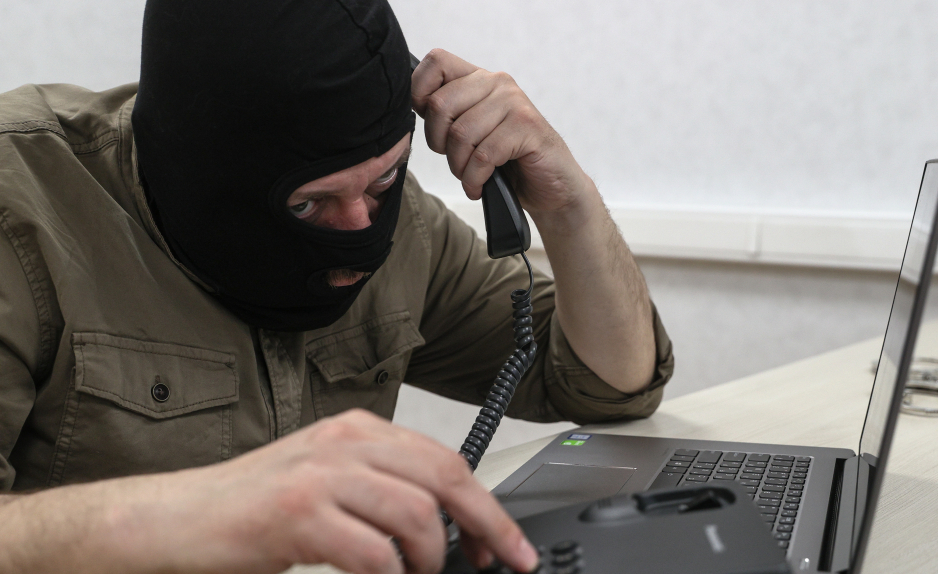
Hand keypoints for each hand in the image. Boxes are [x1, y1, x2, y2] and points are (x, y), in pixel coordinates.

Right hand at [112, 410, 537, 573]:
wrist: (177, 519)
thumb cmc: (253, 508)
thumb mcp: (328, 483)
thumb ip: (383, 492)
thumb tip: (447, 529)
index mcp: (357, 430)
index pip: (445, 460)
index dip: (487, 506)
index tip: (508, 545)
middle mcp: (344, 442)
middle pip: (444, 478)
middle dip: (485, 527)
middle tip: (497, 564)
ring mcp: (320, 475)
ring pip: (416, 514)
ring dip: (430, 560)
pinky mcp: (296, 514)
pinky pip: (371, 553)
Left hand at [411, 49, 594, 215]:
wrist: (553, 186)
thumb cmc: (508, 161)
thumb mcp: (473, 132)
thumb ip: (449, 115)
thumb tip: (411, 107)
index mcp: (480, 79)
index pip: (436, 62)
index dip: (419, 93)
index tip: (433, 125)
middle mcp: (497, 83)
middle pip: (440, 105)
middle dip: (439, 144)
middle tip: (456, 161)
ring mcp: (515, 104)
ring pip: (461, 134)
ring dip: (459, 167)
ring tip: (471, 177)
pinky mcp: (527, 128)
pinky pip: (483, 156)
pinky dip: (475, 179)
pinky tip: (480, 186)